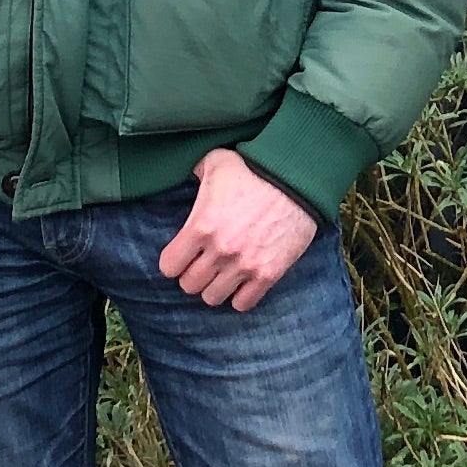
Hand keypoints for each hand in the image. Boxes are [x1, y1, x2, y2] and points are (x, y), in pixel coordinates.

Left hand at [157, 148, 315, 310]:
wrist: (297, 178)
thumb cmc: (254, 168)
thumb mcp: (216, 162)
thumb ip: (195, 171)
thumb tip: (186, 172)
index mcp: (201, 226)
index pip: (169, 266)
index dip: (174, 261)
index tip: (183, 255)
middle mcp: (220, 251)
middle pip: (189, 285)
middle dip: (193, 274)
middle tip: (203, 263)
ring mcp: (245, 265)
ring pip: (213, 298)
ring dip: (215, 286)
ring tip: (222, 274)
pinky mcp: (269, 274)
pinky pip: (243, 304)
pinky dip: (240, 296)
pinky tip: (242, 282)